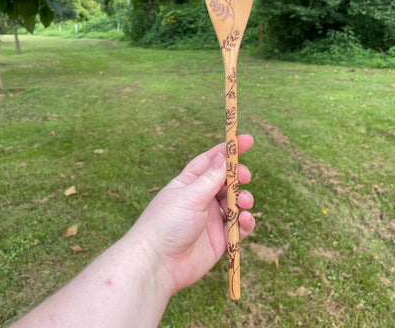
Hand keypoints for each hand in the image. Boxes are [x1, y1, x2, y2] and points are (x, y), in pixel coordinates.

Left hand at [130, 134, 254, 294]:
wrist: (157, 265)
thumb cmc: (166, 224)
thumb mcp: (190, 196)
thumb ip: (210, 178)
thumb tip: (222, 157)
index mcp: (190, 183)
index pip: (211, 161)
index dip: (228, 150)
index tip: (247, 140)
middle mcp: (201, 199)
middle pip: (226, 181)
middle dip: (239, 176)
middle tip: (245, 176)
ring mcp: (211, 219)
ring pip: (235, 203)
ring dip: (243, 199)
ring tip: (242, 203)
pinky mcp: (219, 239)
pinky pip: (238, 227)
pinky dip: (245, 223)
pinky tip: (244, 221)